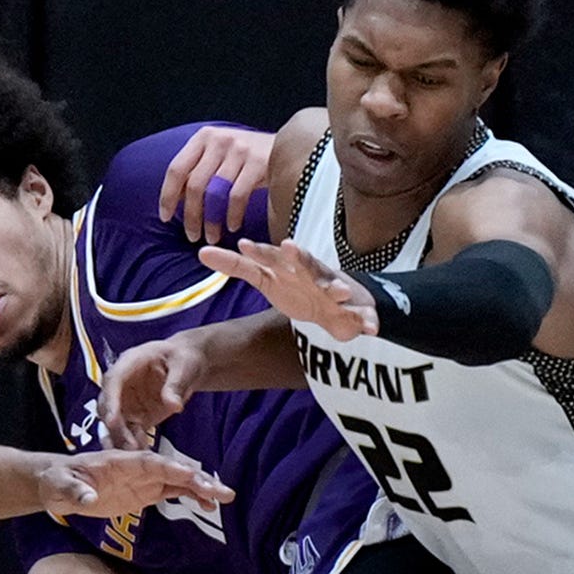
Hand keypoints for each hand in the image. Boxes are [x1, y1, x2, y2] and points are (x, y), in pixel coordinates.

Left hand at [39, 447, 233, 518]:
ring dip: (200, 488)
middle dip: (195, 479)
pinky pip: (173, 492)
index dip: (169, 468)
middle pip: (170, 470)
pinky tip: (209, 506)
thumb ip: (75, 490)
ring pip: (177, 481)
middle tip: (220, 491)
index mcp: (118, 460)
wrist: (59, 484)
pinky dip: (191, 497)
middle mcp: (136, 466)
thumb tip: (89, 497)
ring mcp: (143, 479)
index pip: (147, 462)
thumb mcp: (60, 485)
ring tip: (224, 498)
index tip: (190, 475)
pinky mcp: (146, 491)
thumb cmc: (58, 480)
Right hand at [98, 334, 209, 450]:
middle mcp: (120, 384)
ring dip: (121, 440)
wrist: (187, 366)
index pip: (113, 381)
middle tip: (127, 447)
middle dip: (115, 428)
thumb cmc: (183, 358)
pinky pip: (128, 433)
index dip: (110, 401)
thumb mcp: (184, 367)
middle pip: (108, 406)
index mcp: (129, 363)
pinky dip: (133, 445)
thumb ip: (176, 385)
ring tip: (135, 456)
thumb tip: (173, 405)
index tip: (112, 421)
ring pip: (114, 424)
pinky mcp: (133, 416)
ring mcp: (124, 401)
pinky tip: (143, 455)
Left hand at [159, 126, 275, 244]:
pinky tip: (231, 226)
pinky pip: (237, 196)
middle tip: (192, 236)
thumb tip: (175, 201)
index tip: (165, 217)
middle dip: (191, 216)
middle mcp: (219, 140)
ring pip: (215, 193)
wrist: (286, 146)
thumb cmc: (245, 158)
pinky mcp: (258, 162)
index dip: (168, 196)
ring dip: (211, 221)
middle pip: (195, 185)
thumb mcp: (218, 155)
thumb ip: (197, 171)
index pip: (176, 169)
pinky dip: (232, 216)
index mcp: (203, 137)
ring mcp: (239, 150)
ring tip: (211, 236)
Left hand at [203, 238, 377, 343]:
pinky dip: (367, 321)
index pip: (270, 257)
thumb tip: (202, 252)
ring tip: (341, 293)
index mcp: (289, 268)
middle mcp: (312, 274)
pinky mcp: (354, 309)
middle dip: (300, 257)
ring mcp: (335, 290)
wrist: (337, 304)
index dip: (258, 252)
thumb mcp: (265, 278)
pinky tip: (371, 329)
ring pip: (336, 286)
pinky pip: (362, 315)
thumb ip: (237, 265)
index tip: (243, 245)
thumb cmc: (297, 287)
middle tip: (290, 247)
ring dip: (338, 288)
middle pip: (305, 263)